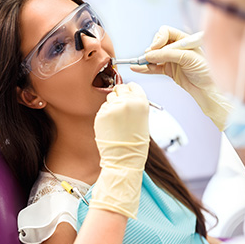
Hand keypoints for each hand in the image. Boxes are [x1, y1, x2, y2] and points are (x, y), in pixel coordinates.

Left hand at [91, 82, 149, 218]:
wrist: (124, 158)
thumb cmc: (136, 141)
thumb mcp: (142, 119)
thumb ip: (135, 104)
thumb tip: (126, 95)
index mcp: (141, 101)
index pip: (132, 85)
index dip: (129, 90)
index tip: (127, 94)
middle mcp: (127, 101)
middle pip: (120, 88)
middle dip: (119, 95)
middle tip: (120, 107)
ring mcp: (113, 107)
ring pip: (110, 97)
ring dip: (112, 104)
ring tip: (117, 120)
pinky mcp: (102, 114)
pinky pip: (103, 108)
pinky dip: (105, 114)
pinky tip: (110, 126)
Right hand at [131, 25, 231, 130]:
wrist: (208, 89)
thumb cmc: (205, 71)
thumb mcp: (188, 58)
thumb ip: (168, 55)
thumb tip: (150, 54)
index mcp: (184, 39)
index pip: (166, 32)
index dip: (158, 39)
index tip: (155, 48)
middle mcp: (177, 48)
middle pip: (157, 43)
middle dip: (151, 49)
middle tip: (149, 57)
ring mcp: (171, 59)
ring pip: (154, 56)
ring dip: (146, 59)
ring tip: (139, 63)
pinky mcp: (168, 70)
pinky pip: (153, 68)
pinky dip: (145, 68)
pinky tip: (137, 68)